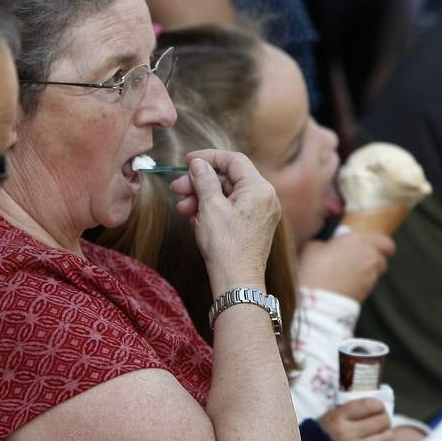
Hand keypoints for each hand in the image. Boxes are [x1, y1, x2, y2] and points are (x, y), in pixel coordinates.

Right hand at [170, 152, 280, 292]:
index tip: (187, 161)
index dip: (208, 157)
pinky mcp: (254, 228)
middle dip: (200, 183)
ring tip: (182, 209)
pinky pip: (232, 211)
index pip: (233, 160)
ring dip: (202, 198)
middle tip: (176, 189)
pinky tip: (195, 220)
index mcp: (259, 189)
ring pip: (228, 196)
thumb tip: (199, 163)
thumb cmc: (225, 246)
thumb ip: (204, 180)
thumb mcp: (210, 207)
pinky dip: (212, 211)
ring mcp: (261, 214)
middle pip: (229, 179)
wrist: (236, 283)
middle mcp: (265, 199)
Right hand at [298, 231, 394, 302]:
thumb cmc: (314, 269)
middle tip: (358, 259)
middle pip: (383, 258)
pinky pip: (368, 284)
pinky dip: (360, 284)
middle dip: (374, 258)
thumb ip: (326, 244)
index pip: (386, 242)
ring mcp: (371, 276)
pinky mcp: (367, 292)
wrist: (317, 298)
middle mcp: (370, 257)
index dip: (380, 244)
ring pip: (376, 272)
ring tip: (349, 274)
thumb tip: (326, 247)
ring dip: (367, 271)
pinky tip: (345, 284)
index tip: (370, 245)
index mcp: (359, 240)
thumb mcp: (313, 247)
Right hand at [319, 399, 393, 440]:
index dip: (378, 405)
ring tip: (383, 434)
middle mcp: (346, 435)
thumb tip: (375, 408)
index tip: (379, 408)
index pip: (369, 405)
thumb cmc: (319, 438)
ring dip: (387, 435)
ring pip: (384, 440)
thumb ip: (349, 412)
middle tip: (383, 421)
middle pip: (380, 422)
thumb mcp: (328, 418)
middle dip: (385, 420)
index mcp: (337, 419)